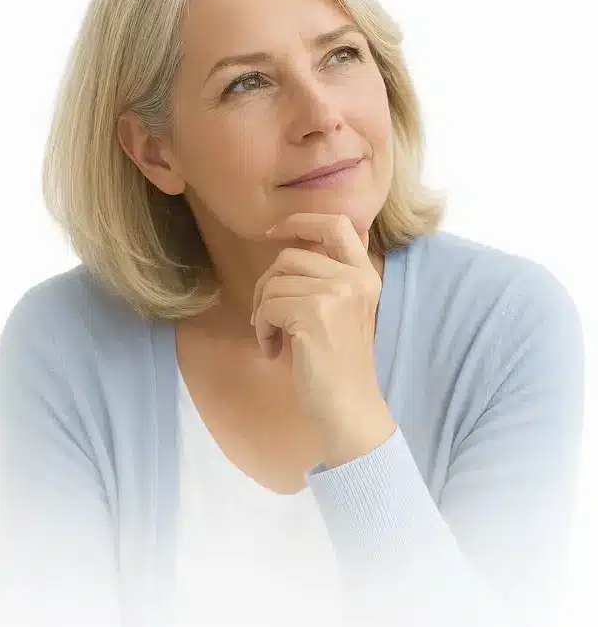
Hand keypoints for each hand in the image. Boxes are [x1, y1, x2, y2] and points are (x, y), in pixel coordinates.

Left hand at [251, 213, 396, 462]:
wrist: (348, 407)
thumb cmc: (337, 365)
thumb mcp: (341, 311)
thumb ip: (325, 278)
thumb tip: (283, 247)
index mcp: (364, 275)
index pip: (337, 223)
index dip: (301, 220)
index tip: (273, 232)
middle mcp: (355, 279)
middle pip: (289, 256)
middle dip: (266, 284)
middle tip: (266, 316)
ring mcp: (336, 294)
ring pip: (274, 282)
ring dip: (262, 312)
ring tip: (273, 339)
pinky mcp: (315, 313)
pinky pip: (268, 306)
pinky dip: (262, 329)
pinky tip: (272, 351)